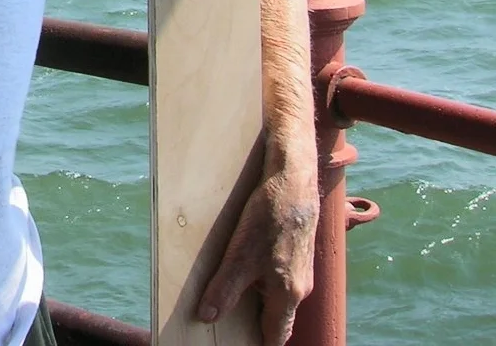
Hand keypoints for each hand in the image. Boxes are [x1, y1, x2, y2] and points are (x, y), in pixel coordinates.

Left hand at [197, 154, 317, 345]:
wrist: (293, 177)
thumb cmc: (270, 215)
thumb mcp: (240, 255)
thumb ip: (224, 288)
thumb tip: (207, 316)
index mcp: (288, 293)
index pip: (276, 335)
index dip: (258, 343)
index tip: (238, 344)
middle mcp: (299, 285)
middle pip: (276, 316)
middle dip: (253, 323)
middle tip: (224, 322)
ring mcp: (300, 267)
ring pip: (276, 293)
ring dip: (255, 298)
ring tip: (227, 294)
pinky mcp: (295, 249)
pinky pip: (277, 273)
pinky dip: (260, 276)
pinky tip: (242, 264)